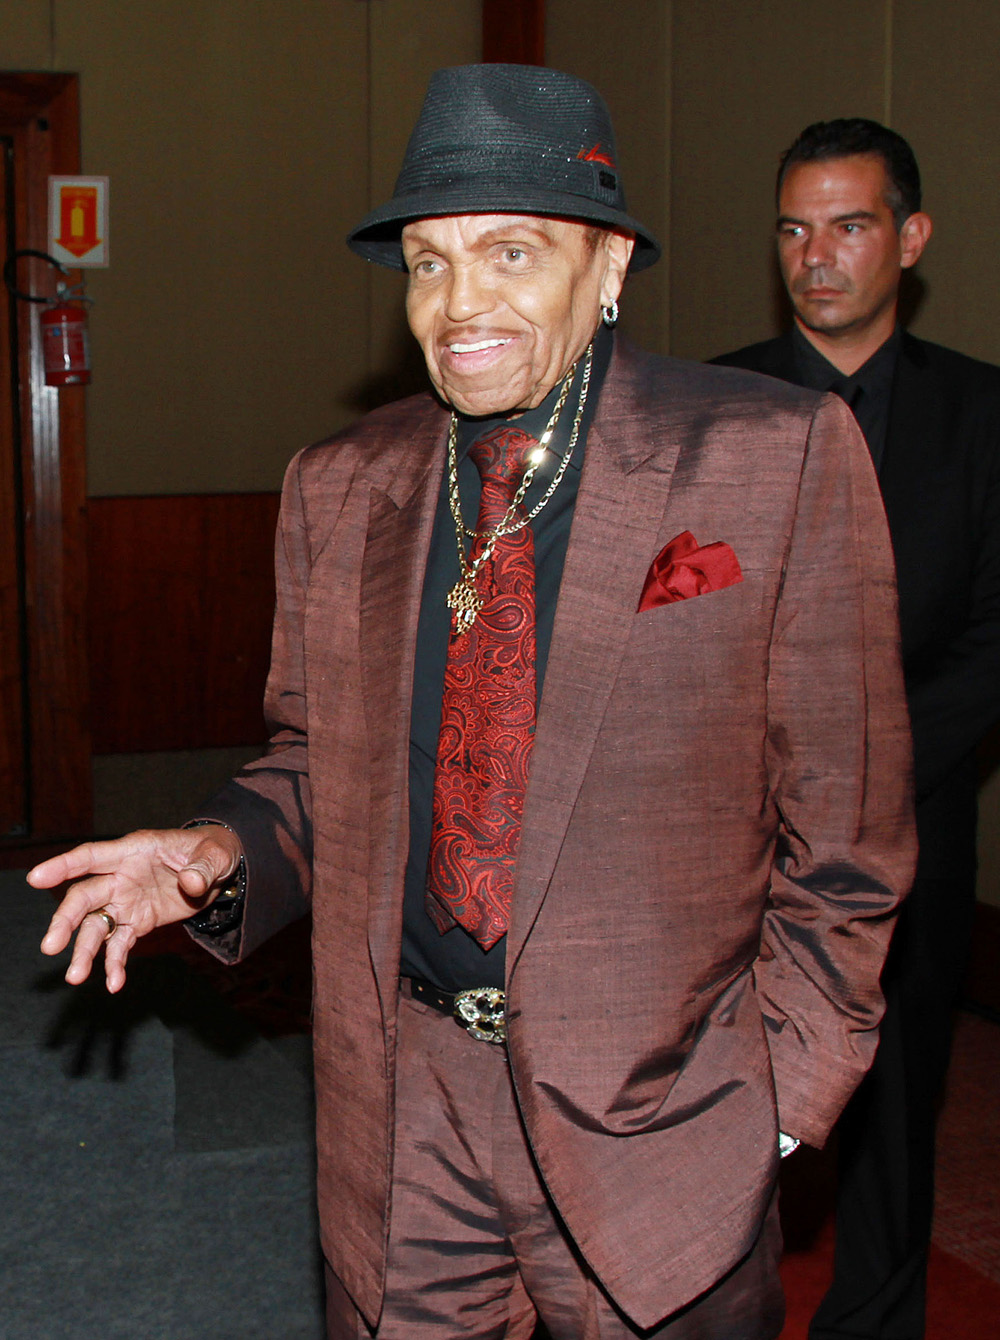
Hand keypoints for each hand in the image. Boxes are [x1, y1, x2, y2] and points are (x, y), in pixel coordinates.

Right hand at [30, 826, 243, 992]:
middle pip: (84, 897)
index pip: (92, 856)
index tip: (36, 879)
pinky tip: (114, 983)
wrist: (220, 870)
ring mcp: (126, 901)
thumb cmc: (212, 850)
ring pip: (96, 926)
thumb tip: (192, 883)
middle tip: (50, 947)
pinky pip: (120, 944)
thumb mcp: (216, 853)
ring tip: (75, 977)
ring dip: (84, 951)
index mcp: (134, 851)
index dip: (63, 865)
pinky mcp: (137, 922)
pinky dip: (115, 963)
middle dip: (65, 920)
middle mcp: (121, 876)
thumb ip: (202, 867)